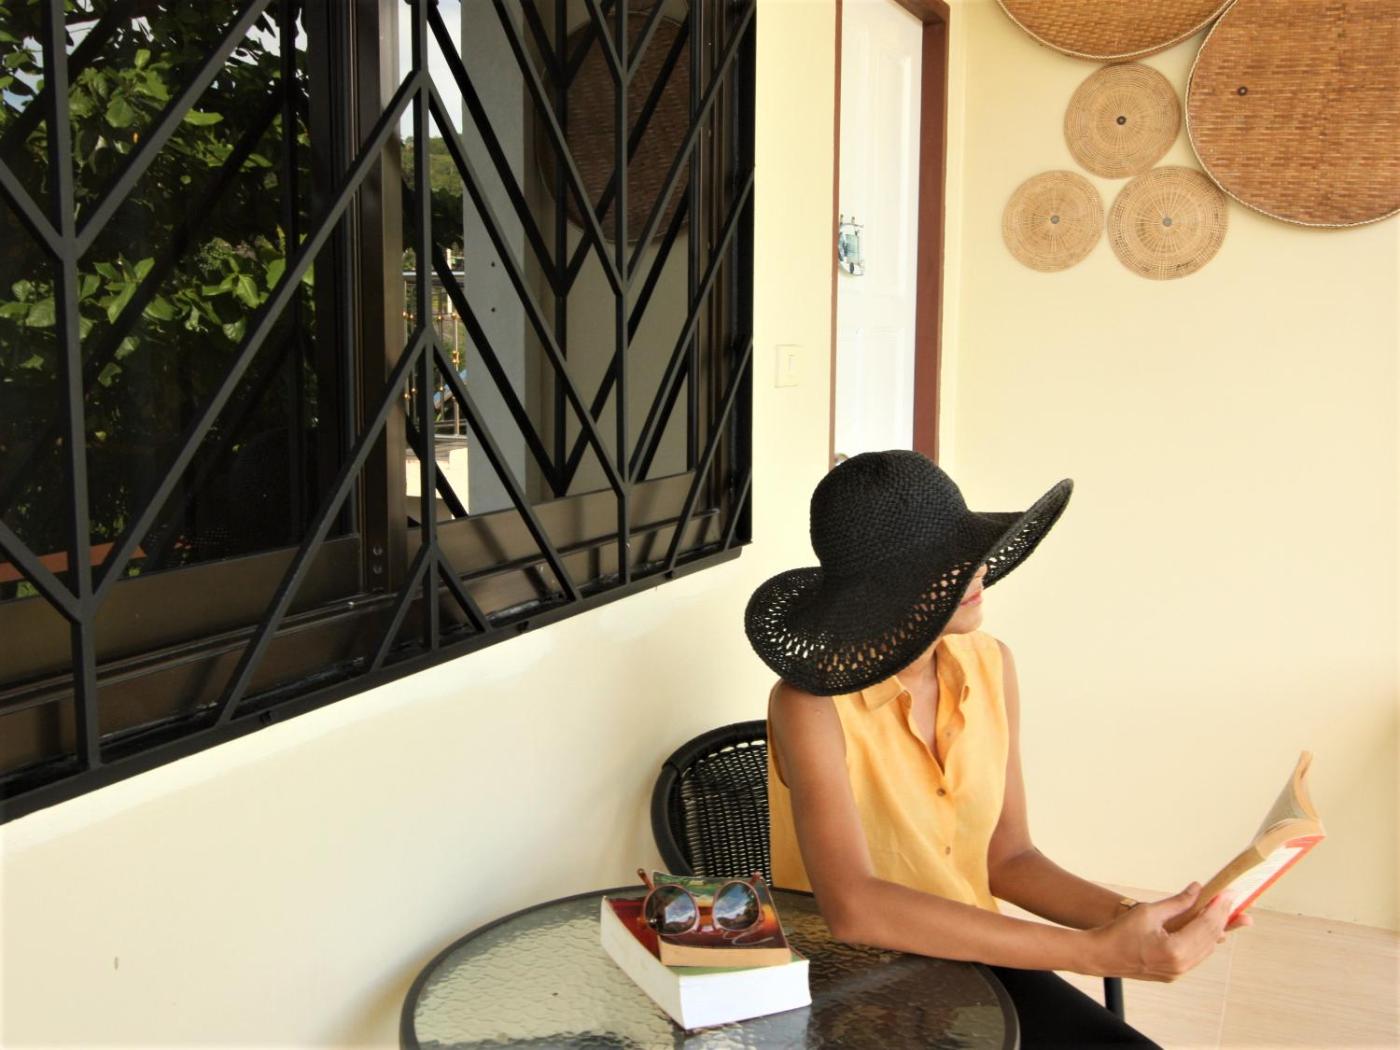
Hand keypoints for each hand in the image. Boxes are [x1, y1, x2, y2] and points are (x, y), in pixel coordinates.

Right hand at [1085, 883, 1238, 981]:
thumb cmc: (1119, 933)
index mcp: (1175, 950)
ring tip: (1224, 911)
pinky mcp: (1173, 974)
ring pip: (1206, 949)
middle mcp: (1180, 965)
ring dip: (1216, 929)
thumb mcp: (1148, 911)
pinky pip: (1196, 955)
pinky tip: (1207, 927)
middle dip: (1223, 917)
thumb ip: (1177, 902)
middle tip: (1231, 899)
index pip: (1206, 926)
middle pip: (1211, 938)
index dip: (1219, 908)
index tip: (1228, 893)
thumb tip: (1197, 890)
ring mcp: (1178, 972)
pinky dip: (1204, 940)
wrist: (1101, 955)